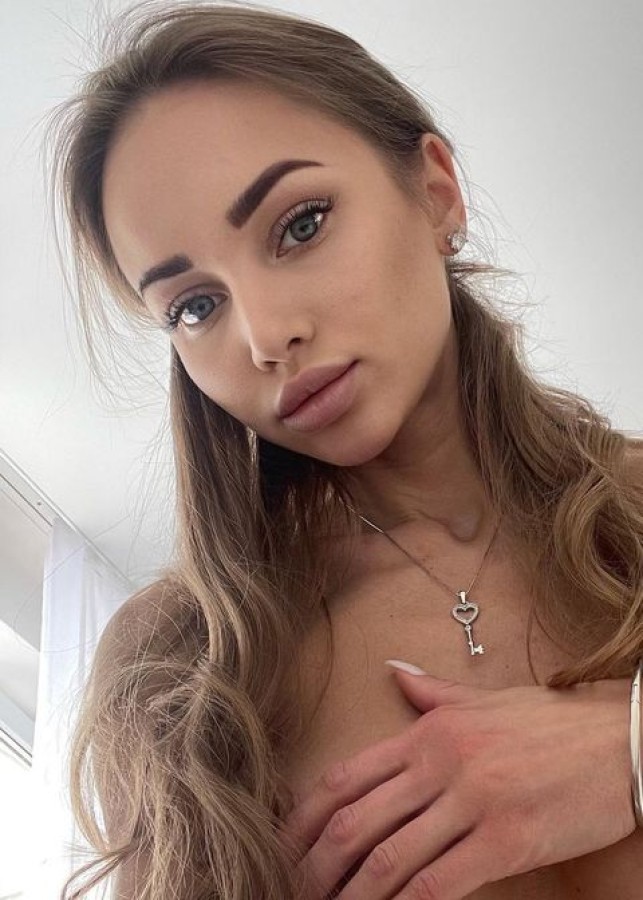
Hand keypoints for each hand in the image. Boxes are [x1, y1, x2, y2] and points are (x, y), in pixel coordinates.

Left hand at [277, 669, 634, 898]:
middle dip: (317, 865)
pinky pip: (440, 883)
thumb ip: (431, 691)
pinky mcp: (505, 840)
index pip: (347, 776)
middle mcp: (441, 763)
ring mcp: (472, 802)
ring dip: (352, 895)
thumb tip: (392, 671)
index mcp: (429, 732)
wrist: (618, 741)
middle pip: (356, 822)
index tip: (283, 845)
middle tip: (295, 890)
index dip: (305, 816)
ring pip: (390, 859)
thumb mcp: (484, 698)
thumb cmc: (550, 722)